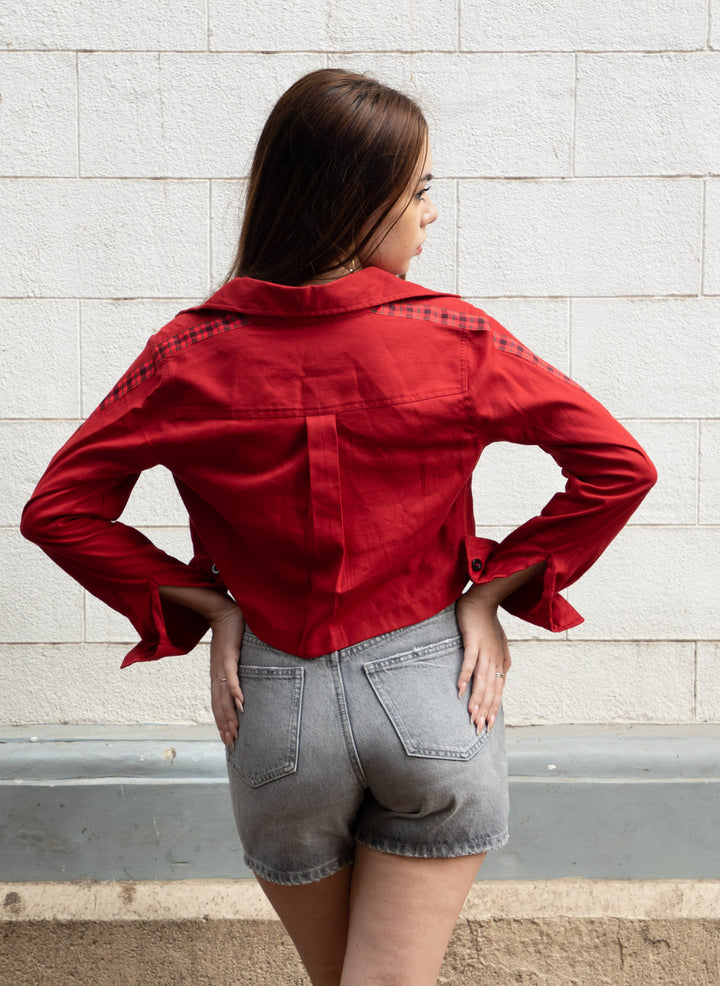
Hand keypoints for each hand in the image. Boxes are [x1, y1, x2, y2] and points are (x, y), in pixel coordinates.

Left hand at [208, 603, 245, 748]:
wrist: (222, 612)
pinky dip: (236, 691)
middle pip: (220, 705)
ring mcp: (221, 666)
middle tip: (232, 743)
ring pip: (224, 696)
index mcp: (218, 676)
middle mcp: (217, 675)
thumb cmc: (230, 634)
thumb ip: (237, 669)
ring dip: (230, 714)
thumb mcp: (233, 656)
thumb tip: (245, 683)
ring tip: (235, 730)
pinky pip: (232, 677)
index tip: (228, 739)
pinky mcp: (228, 656)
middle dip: (225, 726)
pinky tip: (241, 704)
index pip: (219, 704)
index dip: (222, 722)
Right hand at [455, 589, 510, 733]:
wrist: (484, 600)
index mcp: (500, 662)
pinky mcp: (473, 641)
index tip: (487, 726)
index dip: (492, 709)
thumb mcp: (500, 643)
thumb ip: (502, 660)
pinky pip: (469, 662)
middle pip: (491, 690)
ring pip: (482, 680)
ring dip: (477, 699)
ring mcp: (485, 651)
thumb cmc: (489, 622)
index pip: (497, 691)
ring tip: (471, 715)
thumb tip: (502, 675)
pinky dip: (465, 676)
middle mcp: (495, 659)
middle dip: (485, 711)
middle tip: (478, 729)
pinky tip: (460, 689)